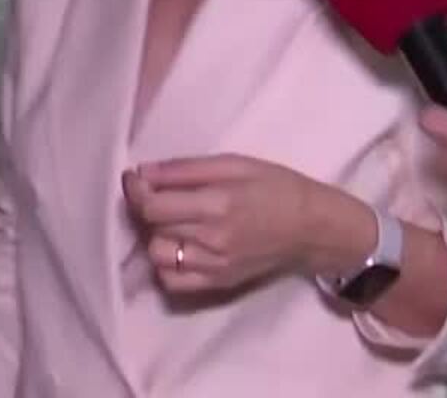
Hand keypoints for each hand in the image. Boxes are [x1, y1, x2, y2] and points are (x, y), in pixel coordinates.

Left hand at [122, 154, 331, 294]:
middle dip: (146, 207)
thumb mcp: (235, 163)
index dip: (136, 189)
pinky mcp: (218, 284)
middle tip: (158, 194)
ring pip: (158, 255)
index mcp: (218, 203)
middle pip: (152, 228)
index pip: (153, 206)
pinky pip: (172, 281)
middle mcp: (212, 240)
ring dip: (157, 236)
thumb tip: (143, 172)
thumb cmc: (276, 187)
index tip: (134, 177)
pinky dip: (167, 264)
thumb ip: (186, 169)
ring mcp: (214, 267)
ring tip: (173, 221)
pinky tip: (180, 246)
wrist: (312, 228)